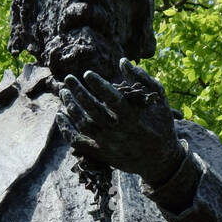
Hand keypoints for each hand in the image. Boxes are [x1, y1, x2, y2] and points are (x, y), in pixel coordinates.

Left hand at [57, 58, 184, 187]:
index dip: (99, 86)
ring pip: (83, 125)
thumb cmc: (161, 125)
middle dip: (78, 93)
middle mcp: (118, 132)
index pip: (113, 100)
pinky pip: (79, 142)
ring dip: (71, 107)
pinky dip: (66, 129)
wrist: (160, 160)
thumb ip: (141, 79)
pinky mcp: (102, 152)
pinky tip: (60, 115)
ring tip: (63, 92)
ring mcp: (108, 144)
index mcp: (134, 119)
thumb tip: (122, 61)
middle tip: (68, 79)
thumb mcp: (159, 100)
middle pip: (93, 111)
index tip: (88, 74)